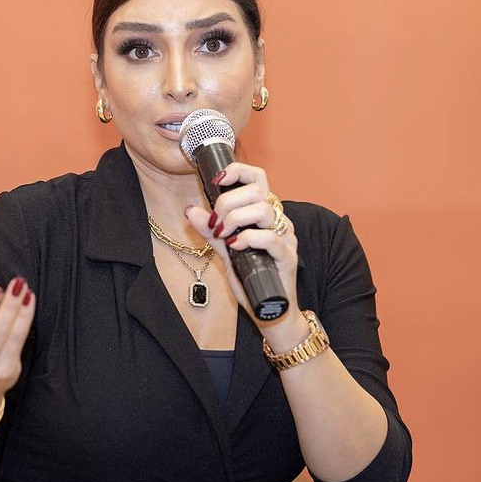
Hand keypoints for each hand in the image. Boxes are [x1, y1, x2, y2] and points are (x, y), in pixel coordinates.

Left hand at [184, 162, 304, 338]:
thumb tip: (191, 211)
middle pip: (256, 191)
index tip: (217, 180)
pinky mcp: (288, 256)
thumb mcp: (225, 251)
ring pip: (263, 210)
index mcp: (263, 213)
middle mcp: (277, 220)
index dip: (237, 171)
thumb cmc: (250, 279)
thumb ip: (211, 231)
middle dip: (228, 203)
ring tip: (224, 236)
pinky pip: (271, 238)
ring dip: (236, 219)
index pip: (256, 178)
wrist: (267, 310)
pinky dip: (249, 239)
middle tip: (216, 224)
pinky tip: (236, 246)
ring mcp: (286, 237)